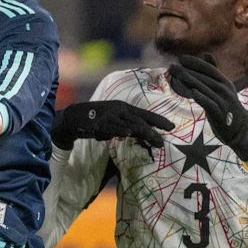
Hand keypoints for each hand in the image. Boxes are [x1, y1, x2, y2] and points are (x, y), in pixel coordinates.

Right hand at [52, 100, 174, 151]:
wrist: (75, 117)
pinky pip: (112, 127)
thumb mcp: (114, 122)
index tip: (172, 127)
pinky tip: (128, 132)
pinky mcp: (100, 123)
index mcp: (124, 107)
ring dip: (144, 132)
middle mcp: (119, 109)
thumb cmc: (96, 120)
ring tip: (155, 140)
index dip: (158, 120)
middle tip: (164, 140)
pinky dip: (120, 129)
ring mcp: (110, 115)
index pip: (145, 114)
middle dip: (154, 130)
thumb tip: (137, 135)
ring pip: (130, 123)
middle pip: (140, 119)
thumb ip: (125, 127)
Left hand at [166, 54, 247, 159]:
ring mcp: (223, 102)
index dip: (195, 63)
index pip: (209, 69)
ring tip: (176, 77)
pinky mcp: (220, 114)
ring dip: (190, 82)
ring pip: (205, 89)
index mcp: (224, 81)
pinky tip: (193, 93)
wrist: (238, 127)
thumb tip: (206, 54)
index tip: (181, 58)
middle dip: (187, 71)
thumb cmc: (226, 104)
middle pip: (204, 78)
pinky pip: (211, 104)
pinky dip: (203, 98)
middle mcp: (225, 89)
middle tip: (172, 67)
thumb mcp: (222, 86)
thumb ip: (213, 72)